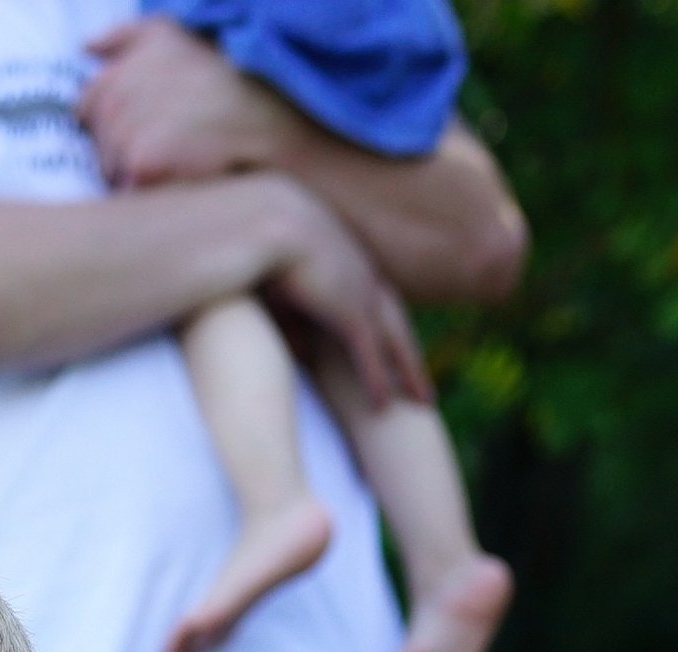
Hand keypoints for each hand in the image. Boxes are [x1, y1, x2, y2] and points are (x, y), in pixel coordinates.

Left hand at [82, 18, 290, 184]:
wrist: (270, 125)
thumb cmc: (227, 82)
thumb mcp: (176, 37)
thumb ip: (127, 37)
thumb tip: (86, 48)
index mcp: (122, 65)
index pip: (87, 105)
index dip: (110, 122)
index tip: (146, 127)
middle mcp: (119, 91)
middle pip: (97, 142)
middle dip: (120, 149)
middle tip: (171, 146)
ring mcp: (127, 129)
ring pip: (108, 170)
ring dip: (132, 175)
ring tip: (178, 163)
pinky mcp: (142, 164)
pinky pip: (125, 193)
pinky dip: (145, 193)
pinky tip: (176, 181)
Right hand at [262, 188, 430, 408]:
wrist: (261, 218)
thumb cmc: (254, 239)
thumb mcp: (277, 278)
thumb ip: (293, 314)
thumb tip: (299, 348)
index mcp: (344, 258)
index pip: (374, 296)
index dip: (386, 324)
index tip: (395, 347)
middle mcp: (359, 272)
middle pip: (395, 318)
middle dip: (411, 351)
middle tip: (423, 383)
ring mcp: (358, 289)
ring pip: (393, 338)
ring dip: (409, 371)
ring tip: (422, 403)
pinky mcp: (348, 307)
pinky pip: (369, 350)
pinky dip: (377, 378)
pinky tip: (383, 407)